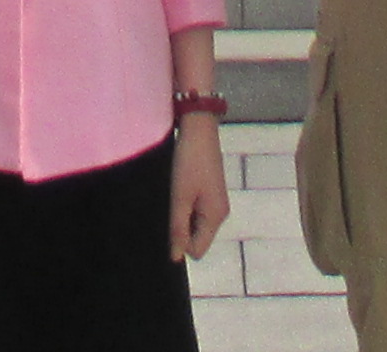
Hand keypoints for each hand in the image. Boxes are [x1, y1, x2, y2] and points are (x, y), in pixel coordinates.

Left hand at [170, 113, 228, 258]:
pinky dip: (184, 203)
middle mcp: (219, 212)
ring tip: (172, 196)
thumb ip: (178, 229)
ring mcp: (215, 201)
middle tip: (168, 207)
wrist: (199, 128)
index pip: (197, 250)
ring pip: (194, 222)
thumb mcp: (180, 197)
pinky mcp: (209, 190)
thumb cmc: (189, 162)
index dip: (180, 243)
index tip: (167, 224)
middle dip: (180, 228)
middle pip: (196, 237)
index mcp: (215, 217)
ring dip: (180, 214)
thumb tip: (176, 258)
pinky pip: (195, 209)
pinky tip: (176, 189)